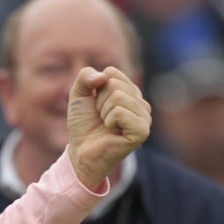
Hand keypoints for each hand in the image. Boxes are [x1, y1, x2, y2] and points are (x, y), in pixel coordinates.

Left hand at [67, 66, 150, 188]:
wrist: (81, 151)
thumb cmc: (83, 124)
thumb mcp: (78, 95)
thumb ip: (85, 77)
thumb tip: (104, 74)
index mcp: (129, 92)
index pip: (112, 72)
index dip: (95, 88)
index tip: (95, 105)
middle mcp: (141, 103)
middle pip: (114, 84)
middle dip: (98, 101)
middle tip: (100, 117)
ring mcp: (145, 117)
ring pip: (118, 96)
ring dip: (103, 112)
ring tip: (105, 124)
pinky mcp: (142, 130)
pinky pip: (120, 112)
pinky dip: (108, 121)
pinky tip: (111, 131)